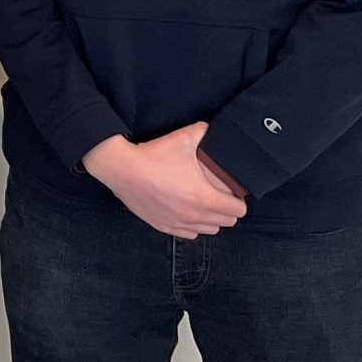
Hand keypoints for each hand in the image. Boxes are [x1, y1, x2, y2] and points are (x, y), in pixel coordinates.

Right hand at [84, 123, 246, 238]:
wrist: (122, 169)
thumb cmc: (152, 157)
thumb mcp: (182, 139)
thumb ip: (203, 131)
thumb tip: (211, 127)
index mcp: (203, 197)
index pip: (238, 210)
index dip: (239, 200)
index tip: (232, 192)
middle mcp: (193, 215)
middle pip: (227, 222)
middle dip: (227, 209)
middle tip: (220, 196)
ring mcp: (178, 223)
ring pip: (209, 230)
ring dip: (211, 219)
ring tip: (204, 205)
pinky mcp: (163, 225)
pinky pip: (189, 235)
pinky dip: (192, 226)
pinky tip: (188, 212)